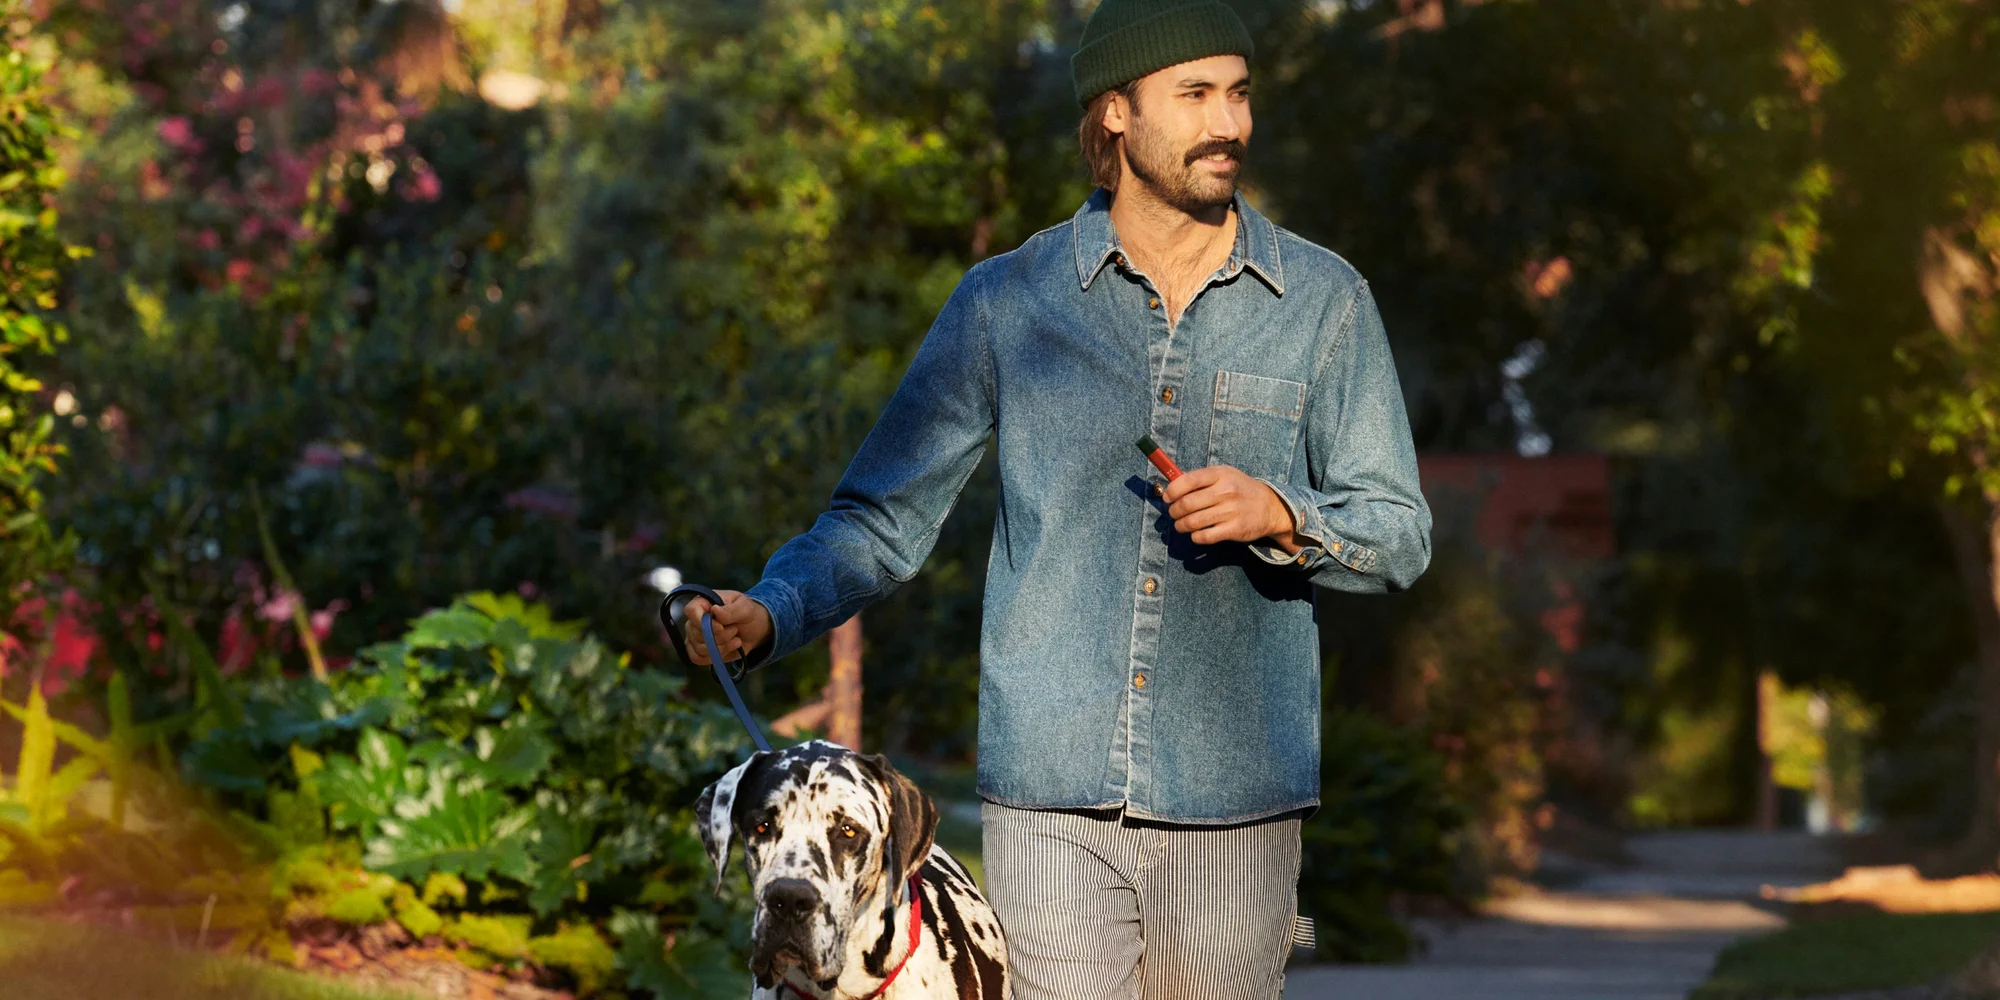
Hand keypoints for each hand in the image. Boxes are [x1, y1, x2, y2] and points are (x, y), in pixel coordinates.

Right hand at [679, 590, 772, 665]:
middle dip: (721, 637)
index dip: (704, 622)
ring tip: (735, 639)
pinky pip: (697, 658)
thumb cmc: (748, 614)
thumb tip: (714, 610)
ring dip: (722, 647)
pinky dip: (715, 657)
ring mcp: (694, 636)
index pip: (691, 611)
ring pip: (700, 648)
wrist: (754, 631)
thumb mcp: (745, 608)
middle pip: (697, 633)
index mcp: (703, 603)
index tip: (721, 627)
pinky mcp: (698, 650)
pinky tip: (727, 649)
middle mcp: (694, 619)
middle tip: (735, 631)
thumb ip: (731, 610)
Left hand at [1161, 465, 1295, 545]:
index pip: (1188, 481)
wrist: (1270, 507)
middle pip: (1186, 504)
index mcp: (1220, 475)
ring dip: (1181, 525)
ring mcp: (1230, 511)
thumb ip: (1201, 479)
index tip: (1167, 498)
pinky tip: (1196, 534)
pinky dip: (1195, 536)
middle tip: (1173, 514)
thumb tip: (1172, 486)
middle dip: (1174, 511)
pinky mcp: (1233, 530)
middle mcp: (1225, 492)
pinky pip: (1205, 536)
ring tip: (1180, 525)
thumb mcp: (1225, 475)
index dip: (1172, 491)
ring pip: (1192, 522)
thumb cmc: (1240, 489)